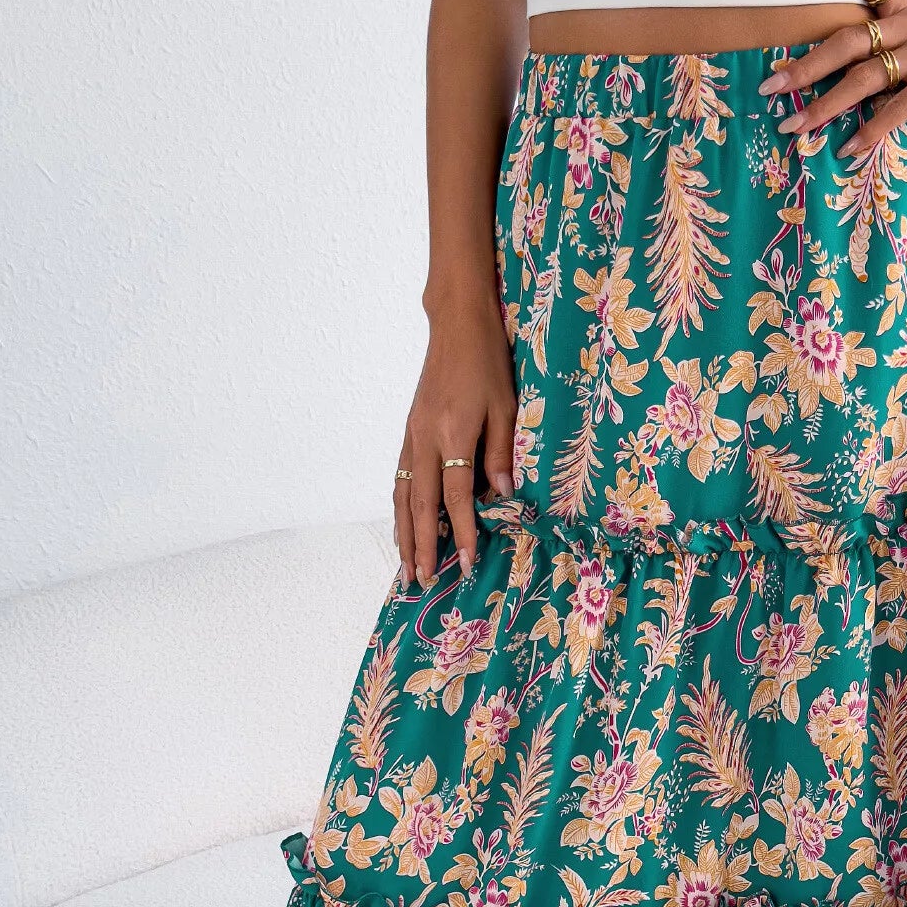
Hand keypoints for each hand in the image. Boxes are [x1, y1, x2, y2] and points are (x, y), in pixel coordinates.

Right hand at [395, 302, 517, 589]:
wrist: (457, 325)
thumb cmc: (488, 362)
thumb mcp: (506, 405)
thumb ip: (501, 451)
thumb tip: (502, 495)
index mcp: (452, 433)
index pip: (456, 495)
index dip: (462, 531)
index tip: (464, 563)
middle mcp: (425, 438)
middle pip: (420, 504)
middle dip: (422, 545)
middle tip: (423, 581)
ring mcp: (412, 435)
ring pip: (402, 495)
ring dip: (404, 534)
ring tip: (406, 566)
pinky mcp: (408, 431)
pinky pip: (399, 478)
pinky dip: (399, 508)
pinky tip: (402, 527)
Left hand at [763, 0, 906, 155]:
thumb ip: (886, 57)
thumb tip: (834, 83)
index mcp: (904, 10)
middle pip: (847, 40)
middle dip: (805, 67)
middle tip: (771, 88)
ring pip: (865, 76)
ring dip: (825, 106)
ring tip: (796, 127)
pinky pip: (897, 106)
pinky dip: (871, 129)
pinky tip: (849, 148)